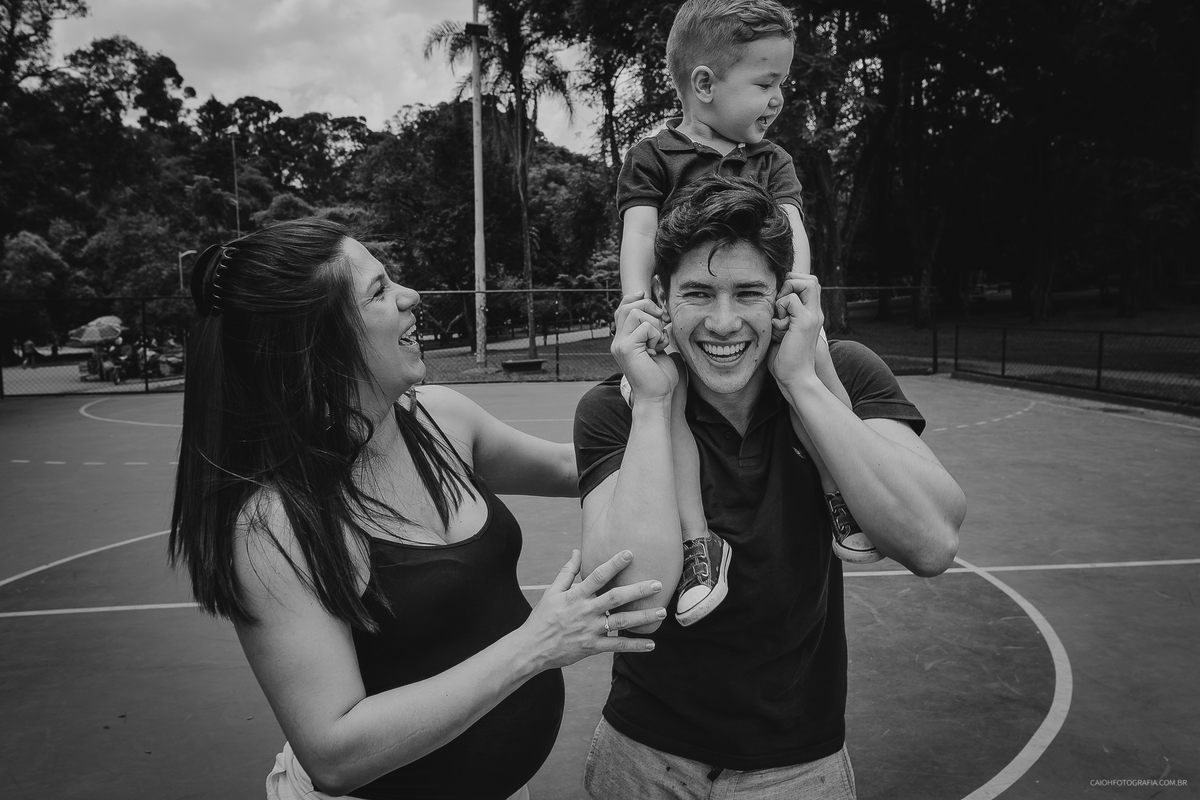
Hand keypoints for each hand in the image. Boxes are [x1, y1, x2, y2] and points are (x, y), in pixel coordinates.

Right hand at [521, 549, 664, 670]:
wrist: (532, 648)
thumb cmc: (543, 617)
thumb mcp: (552, 591)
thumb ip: (568, 571)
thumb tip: (577, 550)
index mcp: (576, 595)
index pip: (598, 576)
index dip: (614, 564)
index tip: (630, 553)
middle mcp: (585, 611)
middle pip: (615, 598)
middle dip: (637, 590)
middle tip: (657, 584)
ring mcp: (590, 630)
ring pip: (621, 622)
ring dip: (643, 617)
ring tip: (661, 611)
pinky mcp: (592, 647)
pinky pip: (616, 645)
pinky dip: (634, 645)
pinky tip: (651, 644)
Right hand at [610, 292, 677, 402]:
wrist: (657, 397)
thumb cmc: (660, 376)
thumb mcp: (657, 347)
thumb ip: (653, 330)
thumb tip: (659, 310)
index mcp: (623, 339)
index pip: (623, 308)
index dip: (635, 298)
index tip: (648, 297)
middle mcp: (618, 341)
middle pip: (628, 306)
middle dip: (649, 308)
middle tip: (662, 323)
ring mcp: (619, 344)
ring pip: (636, 313)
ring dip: (655, 325)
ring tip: (658, 343)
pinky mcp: (626, 348)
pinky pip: (645, 326)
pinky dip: (657, 335)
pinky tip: (657, 350)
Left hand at [768, 273, 823, 386]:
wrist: (796, 378)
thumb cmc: (786, 359)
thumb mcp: (783, 332)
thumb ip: (782, 317)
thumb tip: (769, 306)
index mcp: (811, 314)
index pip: (810, 283)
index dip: (794, 284)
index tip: (780, 303)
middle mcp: (815, 313)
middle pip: (810, 279)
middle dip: (791, 284)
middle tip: (779, 306)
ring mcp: (812, 316)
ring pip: (805, 283)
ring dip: (786, 296)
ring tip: (780, 317)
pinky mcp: (804, 322)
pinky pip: (790, 299)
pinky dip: (780, 309)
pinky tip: (779, 329)